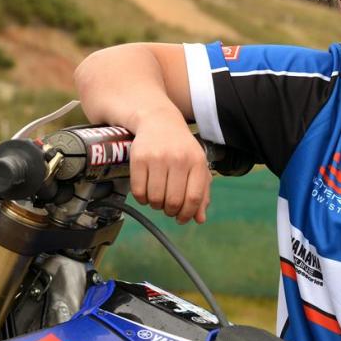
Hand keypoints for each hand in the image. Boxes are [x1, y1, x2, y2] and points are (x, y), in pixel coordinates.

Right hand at [128, 109, 211, 223]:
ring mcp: (157, 158)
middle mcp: (178, 159)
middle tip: (168, 208)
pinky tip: (146, 193)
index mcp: (197, 161)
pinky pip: (138, 190)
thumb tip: (200, 219)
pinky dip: (142, 199)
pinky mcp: (138, 158)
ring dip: (155, 205)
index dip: (187, 214)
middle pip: (174, 201)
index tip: (182, 219)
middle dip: (170, 211)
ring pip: (155, 198)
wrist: (159, 121)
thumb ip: (202, 192)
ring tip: (157, 199)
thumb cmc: (181, 148)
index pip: (194, 197)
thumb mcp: (196, 165)